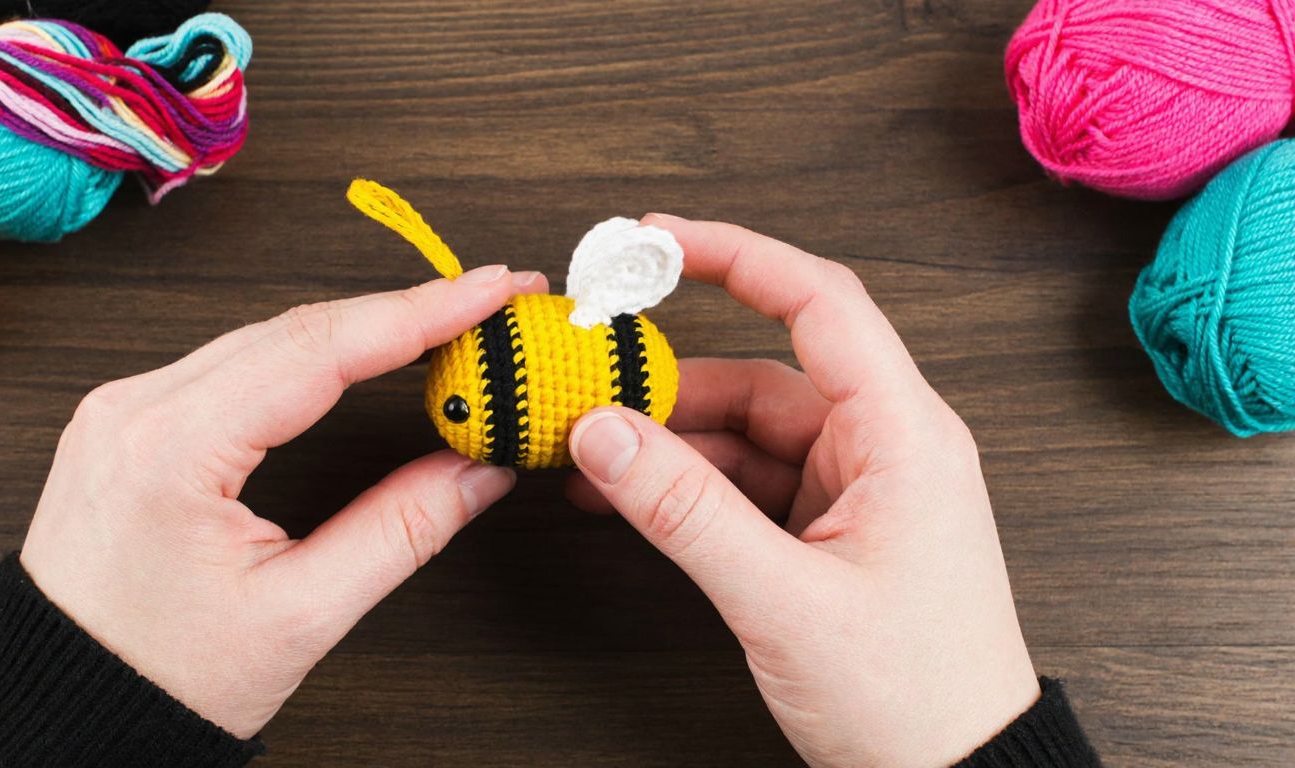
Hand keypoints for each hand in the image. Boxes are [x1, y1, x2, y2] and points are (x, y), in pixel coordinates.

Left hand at [20, 264, 546, 737]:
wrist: (60, 710)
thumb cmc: (155, 676)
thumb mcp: (299, 614)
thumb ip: (401, 531)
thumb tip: (478, 469)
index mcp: (170, 449)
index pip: (319, 348)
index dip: (419, 312)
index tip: (490, 289)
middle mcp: (136, 409)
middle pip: (296, 327)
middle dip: (404, 308)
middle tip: (489, 300)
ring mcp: (125, 409)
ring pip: (266, 336)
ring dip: (359, 325)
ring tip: (444, 320)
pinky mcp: (131, 422)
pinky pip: (235, 360)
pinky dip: (309, 350)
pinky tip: (357, 350)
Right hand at [566, 217, 1038, 767]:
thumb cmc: (915, 698)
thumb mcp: (785, 602)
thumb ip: (686, 513)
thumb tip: (604, 435)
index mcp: (902, 436)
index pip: (817, 303)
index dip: (734, 254)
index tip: (654, 240)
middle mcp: (882, 446)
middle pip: (761, 374)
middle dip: (669, 380)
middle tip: (588, 380)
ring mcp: (855, 489)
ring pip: (745, 432)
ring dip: (668, 441)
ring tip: (590, 457)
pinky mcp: (830, 529)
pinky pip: (748, 482)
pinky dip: (687, 485)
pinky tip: (628, 494)